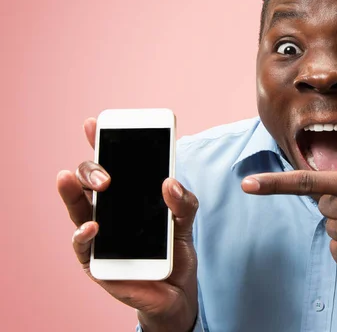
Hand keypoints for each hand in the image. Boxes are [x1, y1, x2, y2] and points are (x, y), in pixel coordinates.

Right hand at [57, 118, 198, 331]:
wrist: (177, 292)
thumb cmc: (175, 251)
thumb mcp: (185, 221)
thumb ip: (183, 201)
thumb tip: (169, 183)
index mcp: (128, 197)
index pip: (111, 165)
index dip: (100, 143)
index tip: (94, 124)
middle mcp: (109, 211)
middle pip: (89, 182)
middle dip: (92, 169)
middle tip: (106, 174)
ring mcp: (99, 235)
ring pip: (77, 208)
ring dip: (73, 192)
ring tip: (72, 179)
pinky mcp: (96, 262)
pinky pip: (82, 246)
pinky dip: (83, 234)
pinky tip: (92, 226)